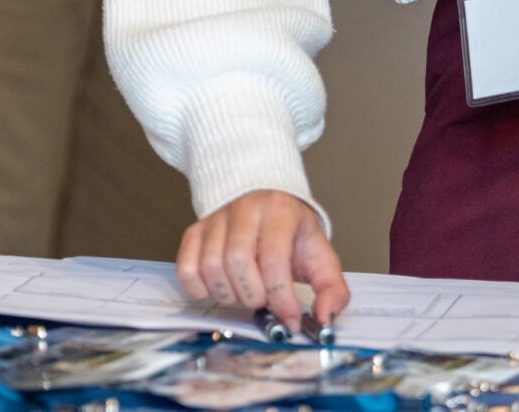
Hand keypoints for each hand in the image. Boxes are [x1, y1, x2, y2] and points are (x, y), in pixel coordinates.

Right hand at [176, 190, 349, 337]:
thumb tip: (324, 318)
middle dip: (253, 295)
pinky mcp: (196, 230)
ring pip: (211, 265)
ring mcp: (216, 218)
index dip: (281, 298)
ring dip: (228, 294)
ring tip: (244, 294)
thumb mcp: (321, 256)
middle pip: (237, 261)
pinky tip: (218, 289)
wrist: (267, 199)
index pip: (273, 259)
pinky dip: (199, 289)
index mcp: (280, 212)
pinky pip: (186, 266)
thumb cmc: (293, 233)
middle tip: (264, 302)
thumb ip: (332, 289)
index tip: (289, 319)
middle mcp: (244, 208)